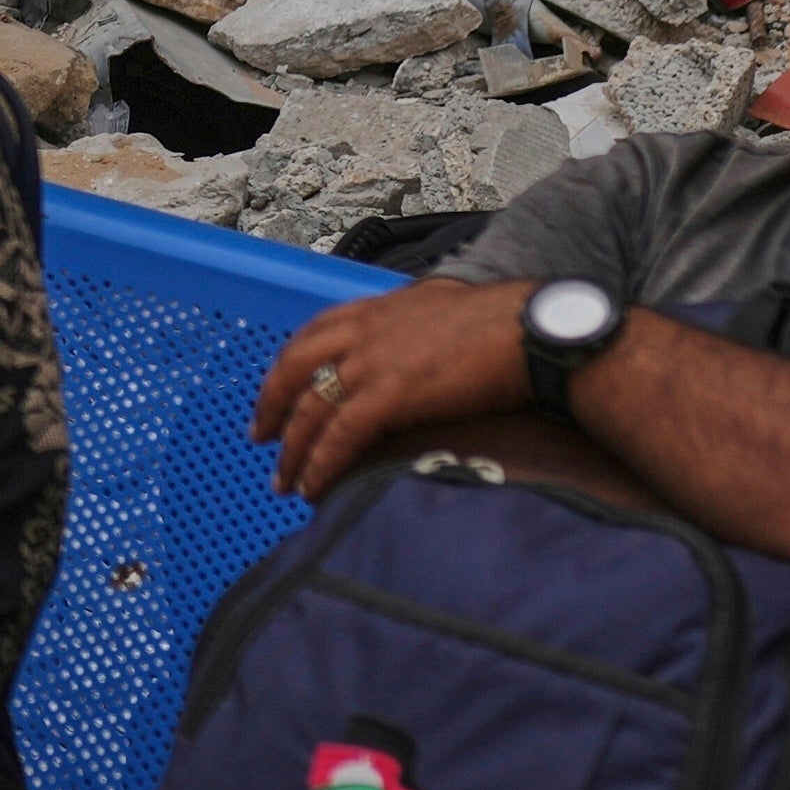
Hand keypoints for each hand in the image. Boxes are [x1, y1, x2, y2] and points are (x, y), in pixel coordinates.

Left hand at [258, 280, 535, 500]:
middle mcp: (360, 333)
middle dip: (271, 408)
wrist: (528, 331)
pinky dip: (320, 465)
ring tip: (284, 482)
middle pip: (292, 371)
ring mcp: (370, 364)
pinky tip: (313, 488)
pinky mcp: (387, 396)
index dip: (287, 368)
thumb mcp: (440, 301)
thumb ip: (412, 314)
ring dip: (292, 451)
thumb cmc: (500, 320)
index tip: (276, 392)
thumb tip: (413, 320)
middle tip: (261, 439)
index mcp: (372, 310)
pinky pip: (338, 437)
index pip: (310, 337)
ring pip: (310, 410)